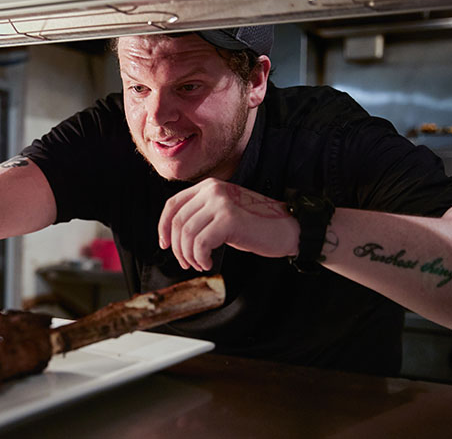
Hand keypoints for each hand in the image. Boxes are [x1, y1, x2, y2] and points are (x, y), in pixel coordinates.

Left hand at [158, 178, 298, 271]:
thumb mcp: (224, 213)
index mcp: (209, 186)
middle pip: (177, 222)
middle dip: (177, 247)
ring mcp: (220, 203)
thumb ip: (201, 216)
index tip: (164, 245)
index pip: (173, 205)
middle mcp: (212, 190)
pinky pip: (200, 244)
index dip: (163, 226)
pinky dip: (200, 258)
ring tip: (199, 264)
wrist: (289, 229)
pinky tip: (209, 264)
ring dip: (189, 256)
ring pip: (186, 234)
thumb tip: (172, 235)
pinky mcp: (229, 219)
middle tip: (185, 263)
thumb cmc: (256, 226)